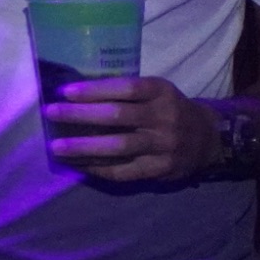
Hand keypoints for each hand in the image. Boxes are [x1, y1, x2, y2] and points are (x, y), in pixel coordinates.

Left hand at [41, 77, 217, 182]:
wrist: (208, 138)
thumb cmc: (168, 109)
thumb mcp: (156, 92)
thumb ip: (124, 92)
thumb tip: (74, 94)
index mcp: (161, 92)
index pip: (126, 88)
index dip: (94, 90)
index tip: (65, 92)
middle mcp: (165, 118)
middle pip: (117, 116)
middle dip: (80, 116)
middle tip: (51, 114)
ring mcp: (164, 146)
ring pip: (118, 147)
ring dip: (83, 147)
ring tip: (56, 147)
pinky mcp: (161, 169)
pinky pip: (124, 171)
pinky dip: (98, 168)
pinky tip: (77, 164)